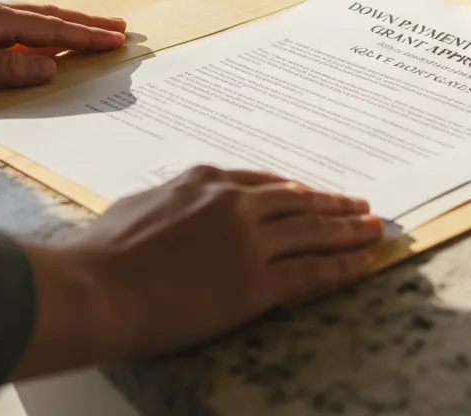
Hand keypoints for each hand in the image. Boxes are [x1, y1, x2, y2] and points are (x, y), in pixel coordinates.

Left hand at [0, 0, 126, 96]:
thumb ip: (6, 70)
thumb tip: (51, 68)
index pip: (51, 29)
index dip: (86, 37)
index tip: (117, 40)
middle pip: (50, 16)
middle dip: (87, 23)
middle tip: (121, 28)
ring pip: (35, 18)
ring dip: (67, 23)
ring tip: (94, 28)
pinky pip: (18, 24)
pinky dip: (43, 28)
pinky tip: (45, 35)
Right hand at [16, 166, 383, 375]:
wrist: (96, 288)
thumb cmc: (102, 253)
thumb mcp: (138, 207)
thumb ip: (171, 202)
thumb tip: (175, 208)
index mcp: (206, 181)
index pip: (265, 183)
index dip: (296, 192)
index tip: (314, 195)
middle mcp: (234, 203)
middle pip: (298, 203)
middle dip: (334, 206)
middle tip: (362, 207)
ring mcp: (248, 240)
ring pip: (313, 231)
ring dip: (348, 230)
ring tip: (374, 228)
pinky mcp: (255, 281)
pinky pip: (311, 271)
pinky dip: (342, 266)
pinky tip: (363, 263)